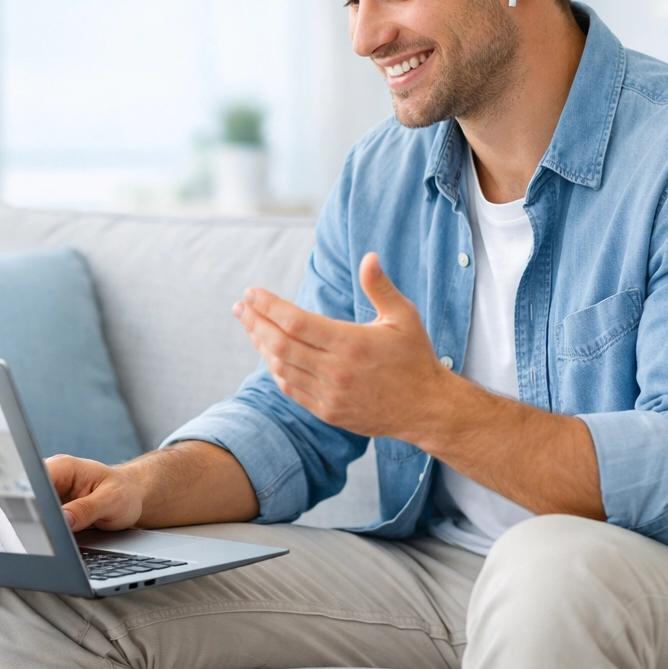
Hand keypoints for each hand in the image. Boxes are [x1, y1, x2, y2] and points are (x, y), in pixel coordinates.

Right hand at [44, 454, 145, 532]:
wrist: (131, 497)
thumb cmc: (124, 492)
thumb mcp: (111, 500)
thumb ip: (86, 509)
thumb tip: (63, 520)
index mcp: (66, 467)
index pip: (38, 478)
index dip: (34, 498)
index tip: (43, 516)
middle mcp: (55, 478)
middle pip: (32, 497)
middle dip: (38, 515)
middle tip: (56, 529)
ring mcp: (52, 494)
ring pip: (36, 512)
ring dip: (45, 525)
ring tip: (66, 531)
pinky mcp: (54, 510)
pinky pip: (45, 521)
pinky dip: (50, 530)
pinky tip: (62, 535)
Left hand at [232, 252, 452, 442]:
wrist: (428, 409)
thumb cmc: (415, 357)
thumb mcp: (404, 317)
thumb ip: (381, 287)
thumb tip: (369, 257)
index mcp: (350, 344)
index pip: (295, 322)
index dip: (268, 306)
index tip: (251, 293)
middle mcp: (335, 371)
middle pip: (280, 344)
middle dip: (255, 322)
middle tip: (240, 307)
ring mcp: (330, 395)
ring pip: (281, 368)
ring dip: (261, 345)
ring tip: (250, 326)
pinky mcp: (329, 412)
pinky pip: (292, 389)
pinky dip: (276, 370)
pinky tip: (270, 354)